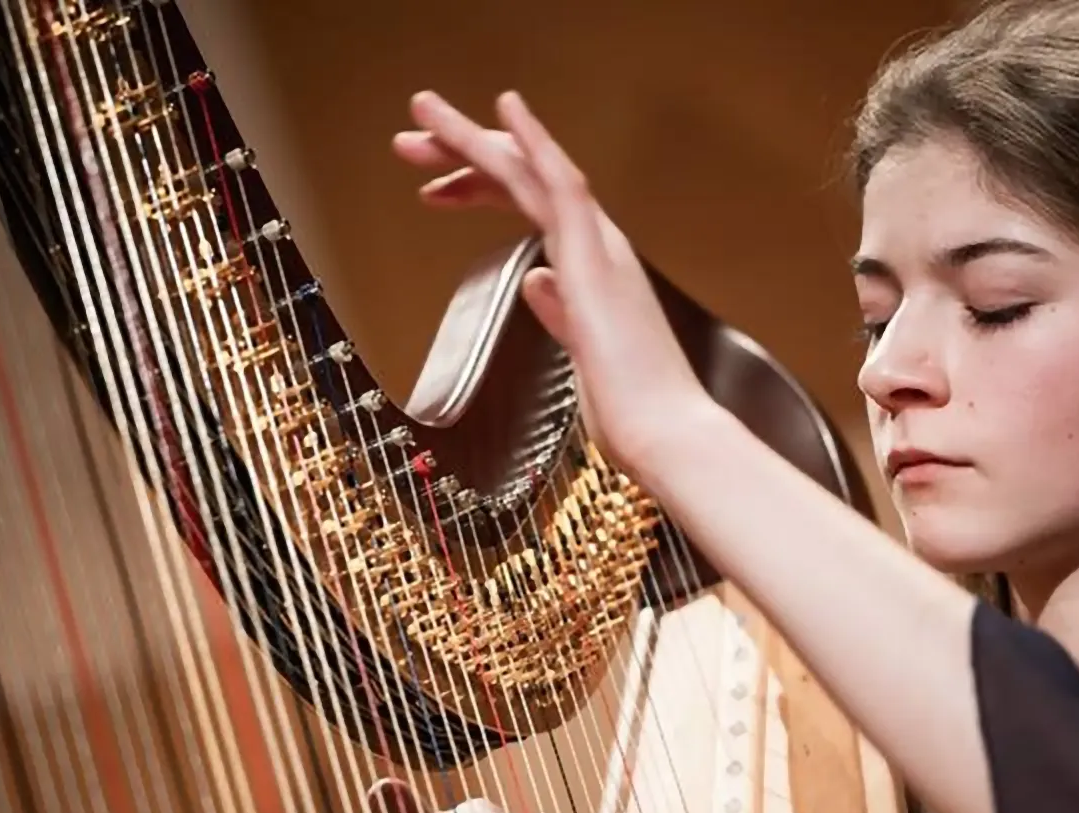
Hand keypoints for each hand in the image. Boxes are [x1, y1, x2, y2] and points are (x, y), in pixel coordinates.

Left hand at [393, 90, 717, 475]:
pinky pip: (562, 186)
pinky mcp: (596, 261)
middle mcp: (600, 248)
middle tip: (410, 140)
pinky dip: (534, 144)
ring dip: (476, 137)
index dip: (481, 188)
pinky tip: (504, 110)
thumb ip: (562, 315)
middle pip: (524, 180)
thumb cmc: (634, 411)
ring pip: (531, 172)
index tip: (437, 188)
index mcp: (594, 272)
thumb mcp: (583, 357)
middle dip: (463, 154)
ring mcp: (600, 249)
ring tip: (424, 110)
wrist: (668, 436)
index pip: (531, 210)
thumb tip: (539, 283)